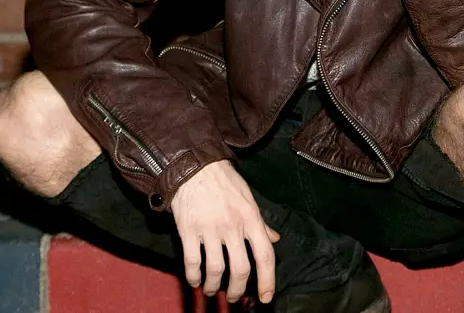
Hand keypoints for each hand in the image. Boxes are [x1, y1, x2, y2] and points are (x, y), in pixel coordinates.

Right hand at [170, 160, 280, 303]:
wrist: (195, 165)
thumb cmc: (224, 181)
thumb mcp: (248, 198)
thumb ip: (261, 222)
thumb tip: (274, 239)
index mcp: (251, 218)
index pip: (265, 255)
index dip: (268, 280)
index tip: (265, 297)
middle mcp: (232, 225)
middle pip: (240, 269)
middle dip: (238, 290)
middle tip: (235, 297)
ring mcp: (210, 229)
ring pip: (216, 270)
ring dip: (214, 287)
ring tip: (212, 290)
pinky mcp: (189, 230)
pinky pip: (193, 262)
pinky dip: (194, 277)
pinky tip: (196, 281)